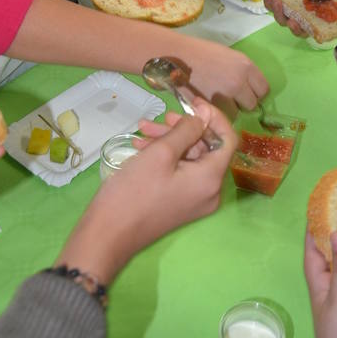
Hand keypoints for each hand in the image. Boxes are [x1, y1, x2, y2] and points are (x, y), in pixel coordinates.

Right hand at [55, 100, 237, 283]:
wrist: (108, 234)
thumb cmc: (135, 191)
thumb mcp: (161, 153)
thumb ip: (186, 130)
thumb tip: (202, 118)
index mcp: (211, 179)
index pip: (228, 140)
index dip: (214, 118)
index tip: (193, 103)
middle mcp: (210, 191)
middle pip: (207, 148)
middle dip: (184, 128)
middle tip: (162, 117)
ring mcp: (195, 199)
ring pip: (190, 158)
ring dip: (169, 140)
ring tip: (143, 129)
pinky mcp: (180, 203)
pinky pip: (180, 171)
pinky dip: (165, 156)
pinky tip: (141, 145)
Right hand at [182, 41, 268, 111]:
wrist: (176, 56)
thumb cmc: (201, 52)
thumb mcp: (229, 56)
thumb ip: (242, 71)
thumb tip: (249, 87)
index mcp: (246, 66)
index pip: (264, 89)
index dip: (255, 92)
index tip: (247, 91)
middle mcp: (239, 82)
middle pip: (252, 104)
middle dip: (243, 102)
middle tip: (231, 97)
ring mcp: (225, 96)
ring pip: (236, 113)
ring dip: (229, 109)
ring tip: (217, 99)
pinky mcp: (210, 106)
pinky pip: (219, 115)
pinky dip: (214, 112)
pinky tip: (207, 102)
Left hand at [262, 0, 336, 38]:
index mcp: (311, 16)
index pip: (305, 30)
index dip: (300, 31)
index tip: (297, 25)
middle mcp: (298, 14)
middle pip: (290, 27)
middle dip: (288, 24)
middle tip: (289, 18)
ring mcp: (286, 7)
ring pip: (278, 17)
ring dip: (276, 11)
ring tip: (276, 0)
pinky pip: (269, 4)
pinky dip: (267, 0)